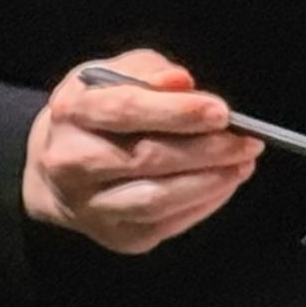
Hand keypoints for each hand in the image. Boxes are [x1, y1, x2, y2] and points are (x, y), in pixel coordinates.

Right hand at [23, 49, 261, 254]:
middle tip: (248, 141)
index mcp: (72, 113)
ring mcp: (90, 205)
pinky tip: (225, 182)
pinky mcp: (115, 235)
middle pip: (145, 158)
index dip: (177, 112)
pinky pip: (166, 223)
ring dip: (209, 182)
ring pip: (156, 199)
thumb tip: (181, 82)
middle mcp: (71, 162)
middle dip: (206, 149)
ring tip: (243, 163)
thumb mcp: (115, 76)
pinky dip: (203, 203)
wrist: (57, 170)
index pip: (126, 110)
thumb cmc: (99, 113)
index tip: (221, 112)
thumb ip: (150, 72)